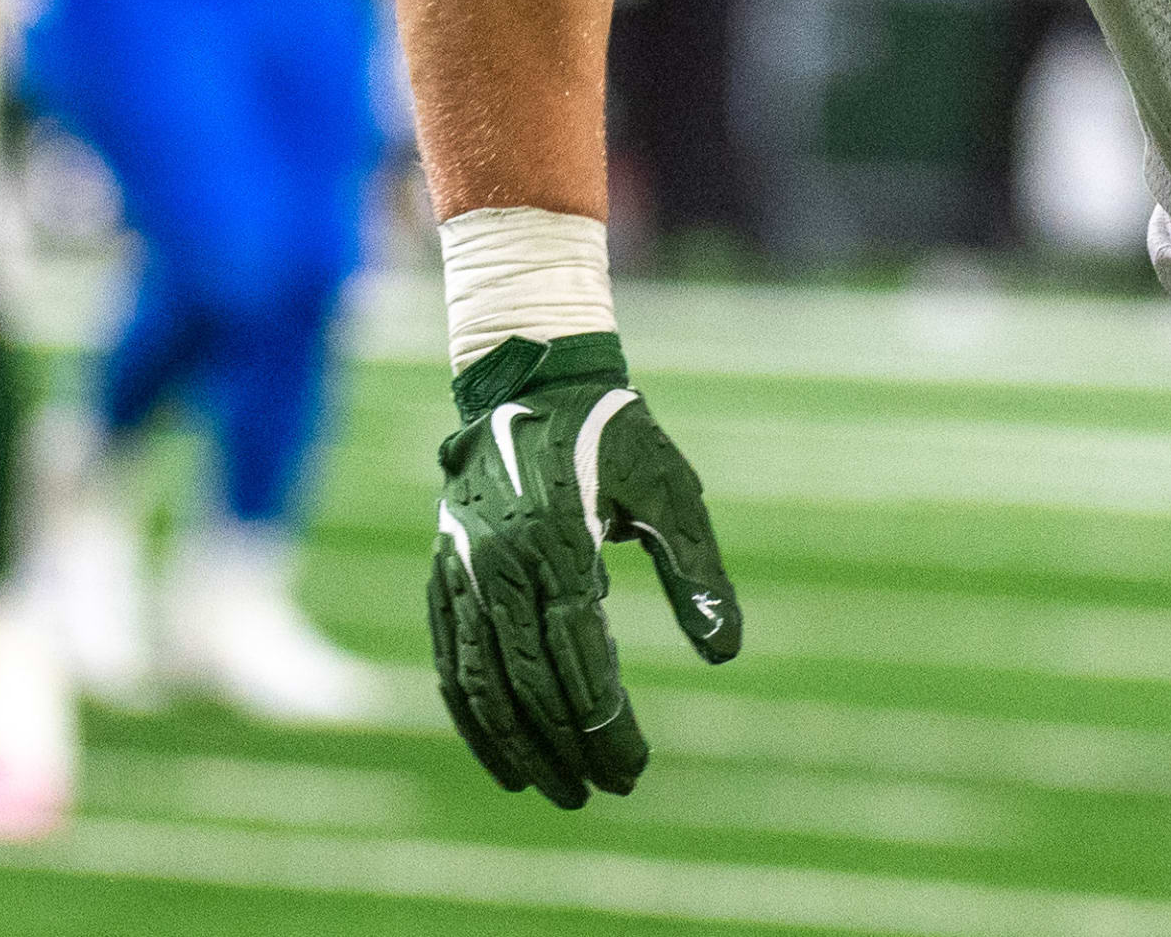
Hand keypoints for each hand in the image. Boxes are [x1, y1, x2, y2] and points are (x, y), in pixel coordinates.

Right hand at [426, 332, 740, 803]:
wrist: (528, 379)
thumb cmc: (614, 434)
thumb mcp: (670, 488)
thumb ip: (698, 570)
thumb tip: (727, 652)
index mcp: (557, 541)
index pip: (579, 659)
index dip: (605, 725)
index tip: (634, 768)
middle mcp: (498, 564)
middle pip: (529, 685)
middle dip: (568, 749)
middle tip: (608, 792)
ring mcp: (462, 573)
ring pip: (482, 685)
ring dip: (518, 749)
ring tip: (559, 791)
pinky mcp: (443, 578)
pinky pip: (450, 665)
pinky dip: (473, 720)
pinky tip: (504, 759)